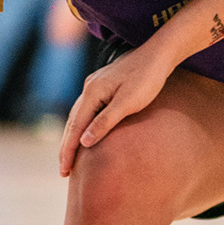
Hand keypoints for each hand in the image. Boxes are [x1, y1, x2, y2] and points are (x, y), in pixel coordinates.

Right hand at [57, 43, 176, 175]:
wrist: (160, 53)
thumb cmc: (148, 78)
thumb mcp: (128, 103)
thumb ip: (105, 122)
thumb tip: (84, 142)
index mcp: (92, 92)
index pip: (75, 128)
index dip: (68, 151)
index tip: (64, 171)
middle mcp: (89, 88)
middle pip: (72, 122)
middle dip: (66, 147)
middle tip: (63, 171)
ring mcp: (95, 85)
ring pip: (78, 115)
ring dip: (73, 137)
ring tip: (70, 157)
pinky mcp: (104, 85)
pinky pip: (88, 110)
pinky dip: (83, 125)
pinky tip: (85, 133)